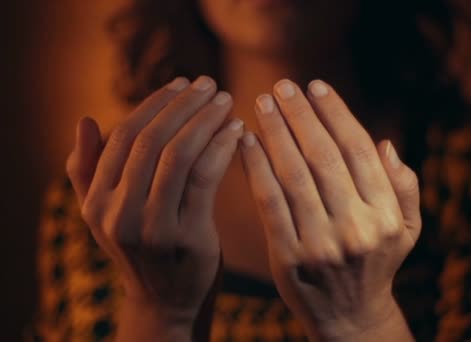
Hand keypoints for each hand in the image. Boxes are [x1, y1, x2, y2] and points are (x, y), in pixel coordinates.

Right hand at [66, 76, 243, 337]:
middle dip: (184, 105)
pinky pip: (205, 177)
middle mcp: (117, 213)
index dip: (156, 103)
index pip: (125, 135)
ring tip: (226, 101)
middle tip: (210, 84)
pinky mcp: (187, 236)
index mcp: (96, 201)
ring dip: (206, 120)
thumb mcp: (106, 214)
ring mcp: (152, 227)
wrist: (166, 300)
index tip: (183, 83)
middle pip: (152, 140)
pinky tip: (237, 130)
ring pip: (179, 155)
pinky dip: (222, 147)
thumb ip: (88, 170)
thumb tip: (85, 120)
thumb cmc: (143, 247)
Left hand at [239, 79, 420, 340]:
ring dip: (276, 133)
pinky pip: (269, 202)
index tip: (317, 87)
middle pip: (323, 157)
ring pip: (294, 175)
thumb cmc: (377, 264)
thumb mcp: (407, 230)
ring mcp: (321, 244)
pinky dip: (256, 168)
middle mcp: (356, 228)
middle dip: (301, 115)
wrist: (349, 318)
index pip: (358, 151)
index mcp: (386, 216)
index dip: (336, 114)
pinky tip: (246, 141)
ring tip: (263, 104)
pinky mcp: (288, 257)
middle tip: (283, 86)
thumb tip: (384, 143)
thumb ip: (403, 187)